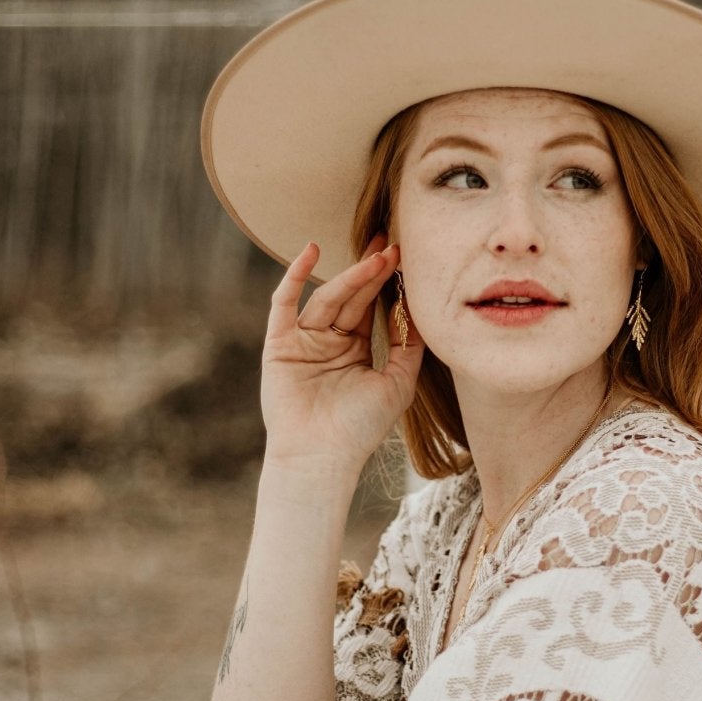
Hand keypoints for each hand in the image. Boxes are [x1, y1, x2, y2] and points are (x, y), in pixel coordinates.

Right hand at [260, 234, 424, 472]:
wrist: (322, 457)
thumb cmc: (360, 429)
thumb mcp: (397, 383)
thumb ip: (409, 347)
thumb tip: (422, 310)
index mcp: (353, 349)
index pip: (370, 306)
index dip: (387, 282)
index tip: (405, 256)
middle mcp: (327, 341)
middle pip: (351, 296)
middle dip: (372, 270)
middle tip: (393, 243)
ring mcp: (302, 340)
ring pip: (328, 298)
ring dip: (351, 276)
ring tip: (377, 256)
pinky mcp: (279, 344)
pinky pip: (284, 303)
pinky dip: (295, 276)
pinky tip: (311, 252)